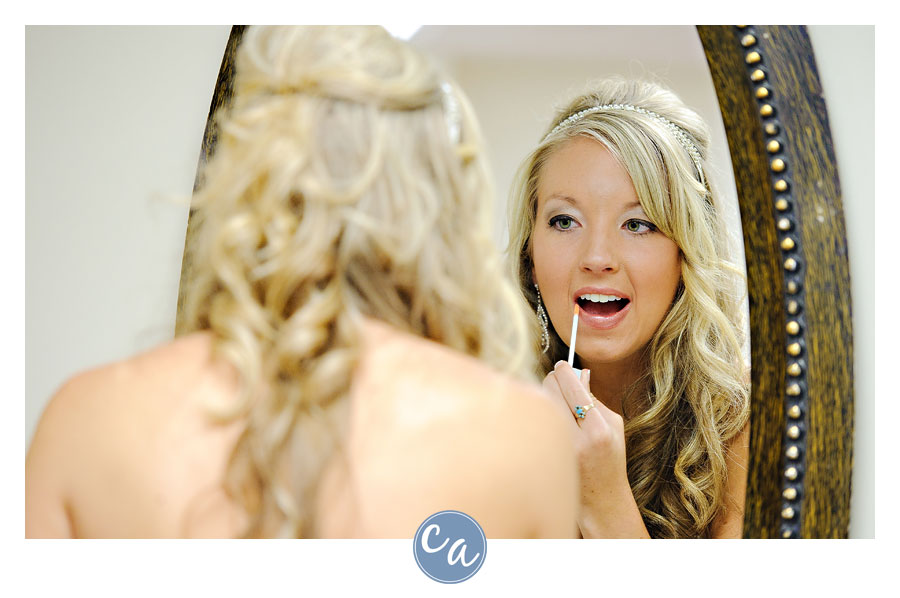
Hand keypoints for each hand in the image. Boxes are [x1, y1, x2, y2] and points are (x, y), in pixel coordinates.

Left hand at [542, 362, 645, 536]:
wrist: (600, 499)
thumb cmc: (610, 457)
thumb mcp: (613, 425)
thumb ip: (594, 398)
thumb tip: (578, 372)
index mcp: (598, 430)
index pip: (573, 386)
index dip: (565, 370)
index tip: (563, 365)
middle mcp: (576, 440)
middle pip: (550, 390)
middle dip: (553, 379)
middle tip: (558, 380)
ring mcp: (557, 449)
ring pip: (539, 403)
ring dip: (545, 396)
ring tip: (557, 402)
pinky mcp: (543, 455)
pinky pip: (535, 420)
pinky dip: (540, 414)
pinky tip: (549, 420)